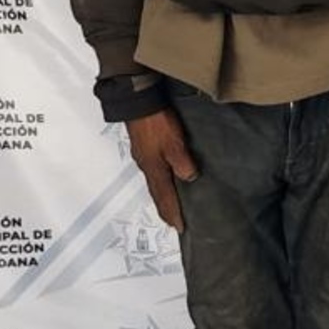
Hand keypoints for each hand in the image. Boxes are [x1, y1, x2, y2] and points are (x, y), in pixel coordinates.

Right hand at [126, 108, 198, 231]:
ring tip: (171, 204)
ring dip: (163, 196)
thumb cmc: (156, 122)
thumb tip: (189, 178)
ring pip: (155, 183)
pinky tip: (165, 177)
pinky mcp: (144, 146)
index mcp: (154, 170)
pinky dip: (160, 180)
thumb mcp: (175, 144)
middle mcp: (147, 166)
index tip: (179, 228)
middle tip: (174, 221)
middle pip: (157, 194)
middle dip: (166, 209)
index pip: (165, 199)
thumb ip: (183, 163)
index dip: (173, 214)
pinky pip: (153, 170)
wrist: (139, 101)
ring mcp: (144, 156)